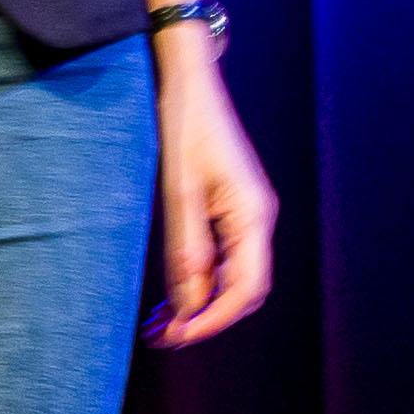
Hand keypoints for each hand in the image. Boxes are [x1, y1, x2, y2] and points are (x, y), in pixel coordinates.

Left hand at [142, 27, 277, 349]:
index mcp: (253, 215)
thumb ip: (186, 252)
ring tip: (157, 323)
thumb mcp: (178, 191)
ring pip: (230, 274)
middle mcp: (256, 218)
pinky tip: (168, 291)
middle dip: (205, 316)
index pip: (246, 289)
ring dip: (198, 301)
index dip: (213, 320)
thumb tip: (188, 309)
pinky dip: (197, 277)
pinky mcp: (229, 205)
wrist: (187, 76)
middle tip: (161, 337)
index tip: (178, 337)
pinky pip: (220, 254)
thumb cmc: (182, 125)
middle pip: (242, 289)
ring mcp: (244, 212)